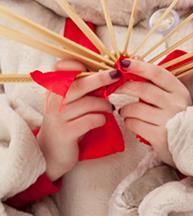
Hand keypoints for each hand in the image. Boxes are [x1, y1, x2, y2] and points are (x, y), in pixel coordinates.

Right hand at [36, 59, 119, 180]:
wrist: (52, 153)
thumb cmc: (68, 122)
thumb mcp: (71, 102)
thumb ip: (83, 87)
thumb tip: (109, 71)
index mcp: (53, 90)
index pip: (61, 69)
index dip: (77, 63)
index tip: (96, 62)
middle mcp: (53, 102)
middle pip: (78, 83)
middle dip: (100, 78)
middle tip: (116, 76)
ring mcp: (58, 118)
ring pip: (88, 103)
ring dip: (105, 104)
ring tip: (109, 108)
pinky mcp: (66, 133)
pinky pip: (91, 120)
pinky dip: (101, 119)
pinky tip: (103, 120)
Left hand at [115, 58, 192, 166]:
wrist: (190, 146)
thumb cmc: (176, 118)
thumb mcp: (175, 99)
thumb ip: (158, 86)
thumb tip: (131, 68)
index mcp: (180, 91)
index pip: (158, 74)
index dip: (139, 66)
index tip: (123, 63)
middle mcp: (176, 104)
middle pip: (143, 89)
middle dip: (123, 86)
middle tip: (114, 88)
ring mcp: (168, 120)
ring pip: (135, 108)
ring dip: (125, 109)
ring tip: (126, 112)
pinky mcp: (159, 136)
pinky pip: (134, 124)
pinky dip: (129, 122)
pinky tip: (133, 122)